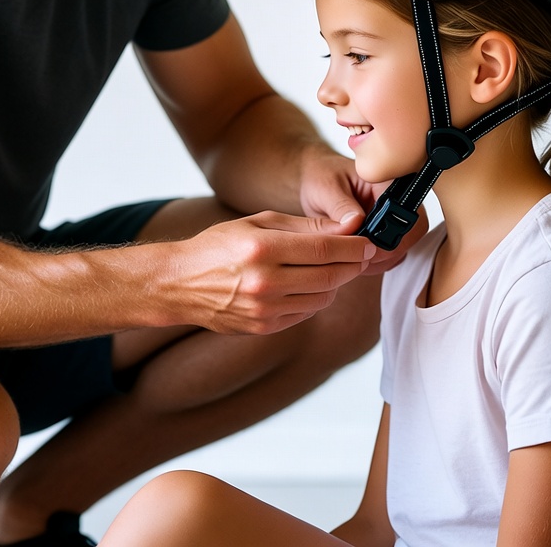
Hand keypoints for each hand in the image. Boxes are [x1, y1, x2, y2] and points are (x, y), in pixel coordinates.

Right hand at [172, 211, 376, 334]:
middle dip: (353, 264)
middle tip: (362, 254)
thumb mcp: (258, 223)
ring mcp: (265, 310)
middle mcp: (265, 283)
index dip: (355, 247)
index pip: (325, 250)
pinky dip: (315, 298)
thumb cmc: (220, 245)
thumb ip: (304, 227)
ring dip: (335, 282)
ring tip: (333, 267)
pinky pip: (305, 313)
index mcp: (263, 249)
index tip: (370, 242)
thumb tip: (346, 228)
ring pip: (322, 298)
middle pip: (330, 276)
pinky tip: (308, 284)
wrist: (180, 283)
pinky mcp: (264, 328)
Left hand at [296, 144, 427, 274]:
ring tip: (350, 255)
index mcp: (386, 182)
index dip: (389, 234)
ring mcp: (392, 219)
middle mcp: (396, 201)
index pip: (404, 212)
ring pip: (400, 250)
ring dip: (377, 259)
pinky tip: (353, 256)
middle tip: (356, 255)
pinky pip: (388, 256)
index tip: (365, 246)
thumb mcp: (326, 188)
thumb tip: (355, 224)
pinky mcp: (384, 234)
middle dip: (383, 251)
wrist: (312, 180)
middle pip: (408, 235)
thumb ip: (341, 207)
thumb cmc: (320, 177)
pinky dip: (372, 261)